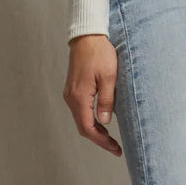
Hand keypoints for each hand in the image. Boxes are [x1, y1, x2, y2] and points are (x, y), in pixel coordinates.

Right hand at [63, 34, 122, 155]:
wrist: (87, 36)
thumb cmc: (100, 53)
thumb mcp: (109, 77)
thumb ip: (107, 101)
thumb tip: (105, 122)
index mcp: (79, 97)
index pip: (88, 128)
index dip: (102, 141)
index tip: (115, 148)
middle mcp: (71, 98)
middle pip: (83, 127)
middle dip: (99, 139)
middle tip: (115, 147)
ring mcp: (70, 93)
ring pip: (81, 120)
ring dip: (94, 130)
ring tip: (110, 137)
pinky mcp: (73, 89)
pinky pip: (80, 111)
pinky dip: (90, 120)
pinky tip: (101, 121)